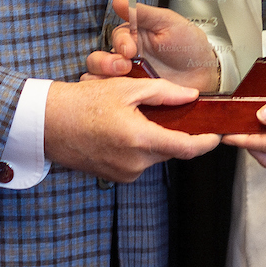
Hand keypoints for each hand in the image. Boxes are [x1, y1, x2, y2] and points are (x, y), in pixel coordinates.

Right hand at [42, 76, 221, 182]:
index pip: (187, 148)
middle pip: (171, 149)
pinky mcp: (116, 177)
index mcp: (141, 140)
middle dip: (175, 133)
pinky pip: (139, 161)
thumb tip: (191, 96)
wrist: (48, 124)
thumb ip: (164, 93)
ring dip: (155, 138)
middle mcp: (135, 163)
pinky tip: (124, 130)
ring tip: (137, 118)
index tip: (217, 134)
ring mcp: (125, 173)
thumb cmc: (83, 103)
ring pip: (155, 155)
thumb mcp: (126, 89)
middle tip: (171, 113)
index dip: (206, 142)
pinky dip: (140, 146)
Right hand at [87, 0, 218, 91]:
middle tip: (124, 66)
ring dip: (105, 78)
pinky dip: (112, 98)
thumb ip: (143, 13)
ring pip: (102, 79)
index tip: (130, 50)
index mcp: (135, 37)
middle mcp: (128, 58)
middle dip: (106, 63)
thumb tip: (118, 1)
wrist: (206, 74)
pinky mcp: (135, 97)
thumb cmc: (190, 45)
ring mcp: (130, 78)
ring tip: (122, 80)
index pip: (116, 37)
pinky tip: (122, 98)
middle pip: (100, 59)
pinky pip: (115, 98)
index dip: (120, 43)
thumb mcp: (169, 23)